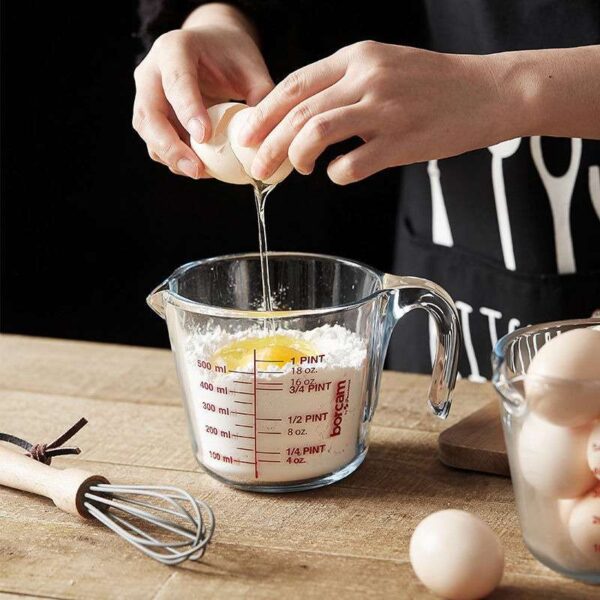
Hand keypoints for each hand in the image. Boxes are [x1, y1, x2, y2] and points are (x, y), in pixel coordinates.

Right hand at [133, 9, 272, 178]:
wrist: (212, 47)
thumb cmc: (232, 56)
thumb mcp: (251, 68)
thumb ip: (260, 97)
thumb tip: (263, 138)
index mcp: (175, 49)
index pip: (176, 82)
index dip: (188, 111)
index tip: (205, 137)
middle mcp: (152, 72)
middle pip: (149, 113)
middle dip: (170, 146)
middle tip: (197, 169)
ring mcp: (146, 95)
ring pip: (147, 133)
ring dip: (171, 158)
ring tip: (201, 172)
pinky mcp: (151, 117)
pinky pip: (156, 143)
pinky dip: (175, 159)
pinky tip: (200, 168)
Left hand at [238, 41, 516, 184]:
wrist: (488, 91)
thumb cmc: (433, 84)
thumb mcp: (384, 66)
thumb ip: (343, 85)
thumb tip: (301, 116)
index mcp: (358, 57)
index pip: (295, 84)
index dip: (264, 112)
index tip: (247, 134)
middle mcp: (367, 77)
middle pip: (299, 111)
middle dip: (268, 142)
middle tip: (257, 165)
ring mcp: (386, 109)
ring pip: (317, 133)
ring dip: (296, 156)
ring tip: (296, 169)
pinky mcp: (403, 141)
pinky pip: (352, 164)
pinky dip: (337, 174)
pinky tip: (339, 173)